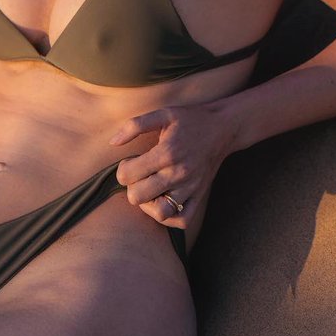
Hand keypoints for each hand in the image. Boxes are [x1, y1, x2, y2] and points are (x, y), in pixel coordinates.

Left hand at [108, 101, 237, 228]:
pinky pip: (182, 221)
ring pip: (159, 213)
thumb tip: (112, 143)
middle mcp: (179, 174)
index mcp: (167, 152)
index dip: (122, 168)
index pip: (127, 175)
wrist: (223, 128)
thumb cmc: (190, 120)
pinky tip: (163, 200)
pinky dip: (169, 217)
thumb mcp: (162, 113)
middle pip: (137, 197)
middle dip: (131, 186)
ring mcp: (190, 188)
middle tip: (139, 174)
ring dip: (148, 204)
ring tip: (149, 188)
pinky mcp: (199, 196)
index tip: (131, 160)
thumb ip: (135, 125)